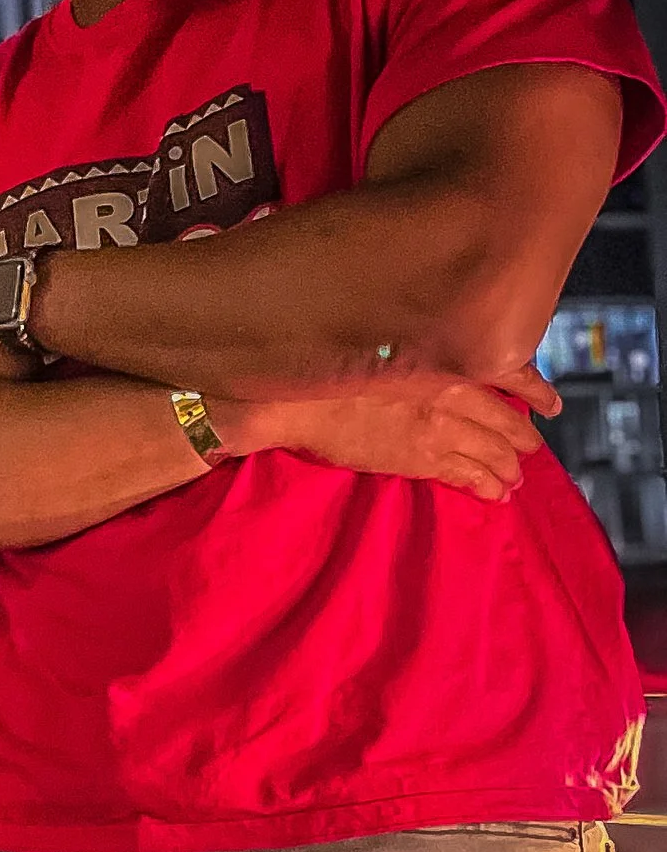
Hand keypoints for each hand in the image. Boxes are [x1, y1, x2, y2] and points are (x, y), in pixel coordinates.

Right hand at [210, 366, 559, 501]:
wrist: (300, 402)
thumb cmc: (337, 373)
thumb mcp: (391, 357)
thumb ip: (427, 365)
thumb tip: (450, 372)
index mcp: (443, 368)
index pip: (503, 386)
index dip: (534, 395)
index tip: (550, 404)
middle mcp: (449, 399)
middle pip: (503, 425)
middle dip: (521, 442)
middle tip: (529, 453)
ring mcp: (436, 432)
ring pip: (490, 454)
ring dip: (507, 469)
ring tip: (514, 480)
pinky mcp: (417, 460)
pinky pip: (465, 476)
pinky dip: (486, 487)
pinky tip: (495, 494)